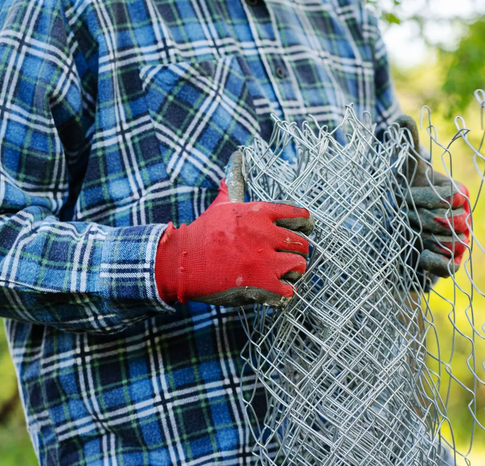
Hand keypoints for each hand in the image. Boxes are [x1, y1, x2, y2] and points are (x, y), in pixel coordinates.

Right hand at [154, 151, 314, 305]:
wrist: (182, 261)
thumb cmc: (204, 233)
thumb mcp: (223, 204)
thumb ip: (236, 181)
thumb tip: (238, 155)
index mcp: (260, 213)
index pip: (299, 215)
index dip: (303, 225)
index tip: (300, 231)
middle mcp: (265, 234)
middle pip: (302, 244)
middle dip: (296, 251)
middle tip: (285, 256)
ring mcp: (264, 260)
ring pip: (299, 266)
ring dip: (292, 272)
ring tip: (279, 274)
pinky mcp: (261, 284)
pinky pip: (289, 290)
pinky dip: (283, 292)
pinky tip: (272, 288)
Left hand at [397, 115, 470, 277]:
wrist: (397, 228)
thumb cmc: (404, 195)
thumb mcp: (405, 170)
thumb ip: (407, 144)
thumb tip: (401, 118)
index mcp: (457, 194)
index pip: (451, 197)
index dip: (424, 198)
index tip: (402, 195)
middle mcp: (462, 219)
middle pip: (450, 221)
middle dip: (419, 218)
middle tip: (400, 216)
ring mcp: (458, 243)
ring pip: (451, 243)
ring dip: (423, 238)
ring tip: (405, 233)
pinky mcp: (448, 266)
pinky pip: (450, 268)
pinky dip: (434, 262)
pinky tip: (417, 255)